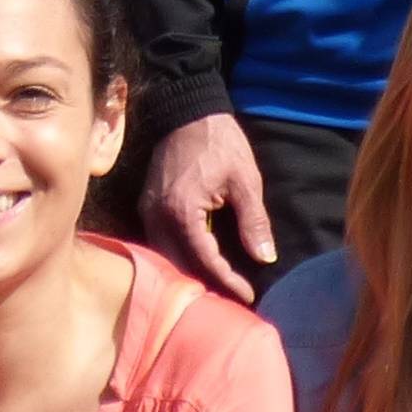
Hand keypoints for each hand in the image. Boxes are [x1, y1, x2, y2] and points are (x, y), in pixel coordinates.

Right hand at [141, 112, 273, 304]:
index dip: (227, 281)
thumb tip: (265, 258)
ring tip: (217, 288)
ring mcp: (147, 211)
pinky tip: (197, 264)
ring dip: (189, 274)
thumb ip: (253, 221)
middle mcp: (157, 216)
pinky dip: (178, 257)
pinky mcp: (147, 205)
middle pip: (178, 266)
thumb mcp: (245, 181)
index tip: (248, 295)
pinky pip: (159, 242)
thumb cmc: (220, 143)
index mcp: (181, 212)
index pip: (204, 260)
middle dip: (205, 286)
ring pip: (165, 257)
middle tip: (231, 300)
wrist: (188, 111)